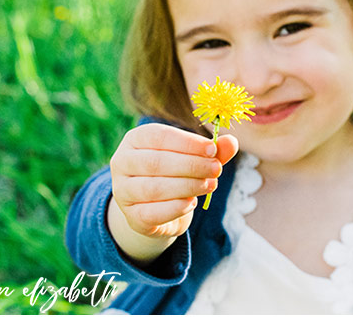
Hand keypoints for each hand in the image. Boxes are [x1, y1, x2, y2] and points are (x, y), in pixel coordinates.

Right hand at [107, 124, 238, 262]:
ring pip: (154, 188)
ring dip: (187, 186)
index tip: (213, 149)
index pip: (158, 136)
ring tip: (210, 185)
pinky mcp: (131, 216)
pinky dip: (176, 208)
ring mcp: (122, 191)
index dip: (187, 143)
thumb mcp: (193, 159)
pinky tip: (192, 203)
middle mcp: (122, 162)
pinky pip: (153, 213)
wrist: (155, 210)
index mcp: (135, 139)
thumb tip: (231, 142)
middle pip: (156, 162)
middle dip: (191, 166)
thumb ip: (211, 151)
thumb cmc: (174, 175)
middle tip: (217, 169)